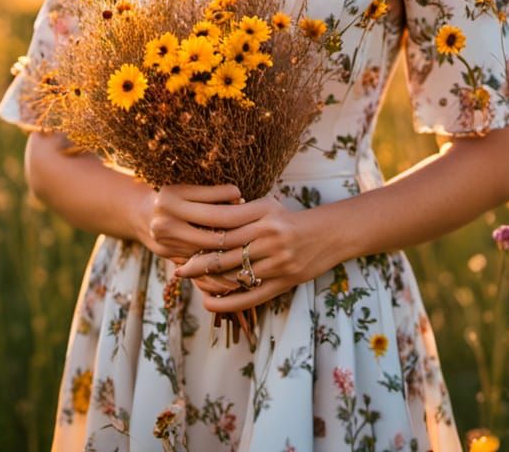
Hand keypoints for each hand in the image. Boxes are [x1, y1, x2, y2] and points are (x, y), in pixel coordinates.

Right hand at [135, 182, 245, 264]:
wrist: (142, 216)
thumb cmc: (172, 195)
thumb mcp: (186, 187)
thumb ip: (210, 194)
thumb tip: (239, 197)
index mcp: (171, 197)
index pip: (211, 201)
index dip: (231, 198)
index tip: (243, 196)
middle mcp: (166, 221)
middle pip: (213, 231)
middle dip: (237, 229)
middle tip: (254, 226)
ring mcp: (167, 242)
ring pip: (209, 250)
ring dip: (231, 248)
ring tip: (250, 242)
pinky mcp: (170, 257)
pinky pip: (200, 263)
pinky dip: (219, 261)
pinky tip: (236, 260)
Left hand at [173, 192, 336, 313]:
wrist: (329, 234)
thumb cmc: (291, 219)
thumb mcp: (269, 206)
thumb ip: (241, 211)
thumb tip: (207, 216)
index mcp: (264, 212)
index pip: (225, 222)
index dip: (202, 232)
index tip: (183, 240)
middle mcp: (270, 235)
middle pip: (226, 250)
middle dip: (199, 261)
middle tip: (179, 268)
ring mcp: (278, 259)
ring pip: (236, 274)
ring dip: (210, 281)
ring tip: (191, 284)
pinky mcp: (284, 280)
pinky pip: (251, 295)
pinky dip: (227, 301)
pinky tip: (209, 303)